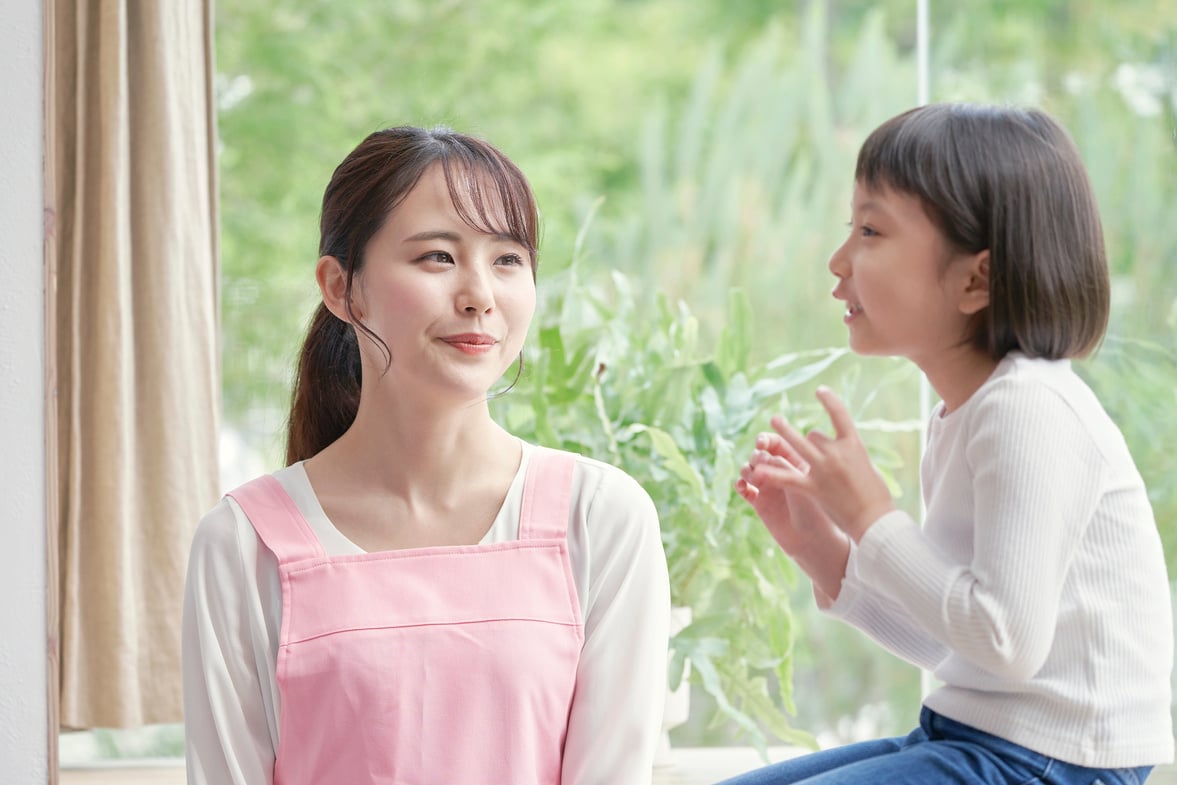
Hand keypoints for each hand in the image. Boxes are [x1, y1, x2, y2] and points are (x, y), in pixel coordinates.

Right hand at [735, 432, 849, 599]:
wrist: (812, 541)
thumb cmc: (814, 510)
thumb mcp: (800, 483)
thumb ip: (782, 466)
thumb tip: (762, 455)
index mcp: (794, 463)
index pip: (777, 444)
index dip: (766, 440)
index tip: (761, 443)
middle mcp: (781, 473)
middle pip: (760, 455)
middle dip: (756, 456)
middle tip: (758, 462)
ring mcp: (769, 487)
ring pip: (749, 470)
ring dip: (746, 469)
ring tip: (752, 478)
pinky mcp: (759, 503)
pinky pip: (744, 489)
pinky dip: (740, 485)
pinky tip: (742, 487)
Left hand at [764, 386, 894, 541]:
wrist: (874, 518)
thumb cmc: (876, 495)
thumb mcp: (865, 465)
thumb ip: (849, 454)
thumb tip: (837, 447)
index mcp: (854, 445)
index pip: (840, 415)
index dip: (829, 401)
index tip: (820, 390)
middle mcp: (837, 453)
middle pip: (813, 434)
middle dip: (802, 435)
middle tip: (777, 420)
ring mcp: (823, 469)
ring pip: (798, 446)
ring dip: (784, 434)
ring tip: (773, 421)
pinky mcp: (813, 487)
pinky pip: (788, 477)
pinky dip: (772, 474)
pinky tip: (757, 470)